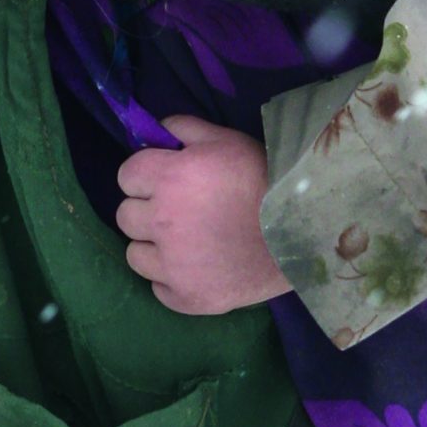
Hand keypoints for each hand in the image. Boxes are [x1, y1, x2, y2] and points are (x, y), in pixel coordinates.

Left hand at [115, 114, 291, 313]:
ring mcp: (172, 265)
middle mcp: (162, 221)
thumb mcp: (227, 141)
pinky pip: (158, 287)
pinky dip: (172, 279)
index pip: (126, 176)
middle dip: (146, 210)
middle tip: (177, 212)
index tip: (165, 181)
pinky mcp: (185, 298)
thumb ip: (185, 129)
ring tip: (185, 243)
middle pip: (125, 216)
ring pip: (135, 254)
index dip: (144, 176)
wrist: (301, 234)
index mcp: (168, 178)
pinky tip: (197, 268)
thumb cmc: (263, 180)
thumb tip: (157, 130)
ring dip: (153, 247)